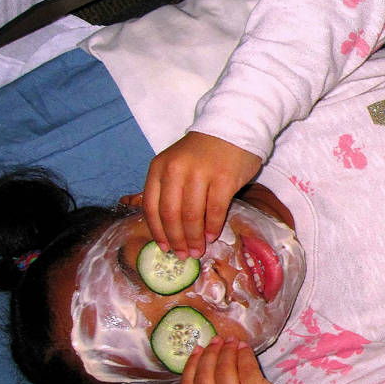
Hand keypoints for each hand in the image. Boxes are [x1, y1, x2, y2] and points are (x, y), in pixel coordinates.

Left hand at [143, 131, 261, 257]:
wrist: (232, 127)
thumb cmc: (203, 152)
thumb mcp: (175, 164)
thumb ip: (167, 189)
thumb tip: (165, 230)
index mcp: (159, 167)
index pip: (152, 206)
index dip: (157, 232)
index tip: (165, 248)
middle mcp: (176, 170)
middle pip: (171, 215)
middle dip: (177, 240)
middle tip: (183, 255)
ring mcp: (200, 173)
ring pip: (192, 216)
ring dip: (195, 238)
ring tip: (198, 250)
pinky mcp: (224, 178)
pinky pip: (215, 210)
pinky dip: (213, 226)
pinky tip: (213, 235)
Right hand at [180, 338, 319, 383]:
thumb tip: (205, 361)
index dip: (192, 365)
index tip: (198, 350)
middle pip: (205, 376)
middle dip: (210, 354)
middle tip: (217, 341)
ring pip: (224, 369)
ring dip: (227, 350)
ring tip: (232, 342)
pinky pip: (246, 367)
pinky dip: (244, 354)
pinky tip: (245, 349)